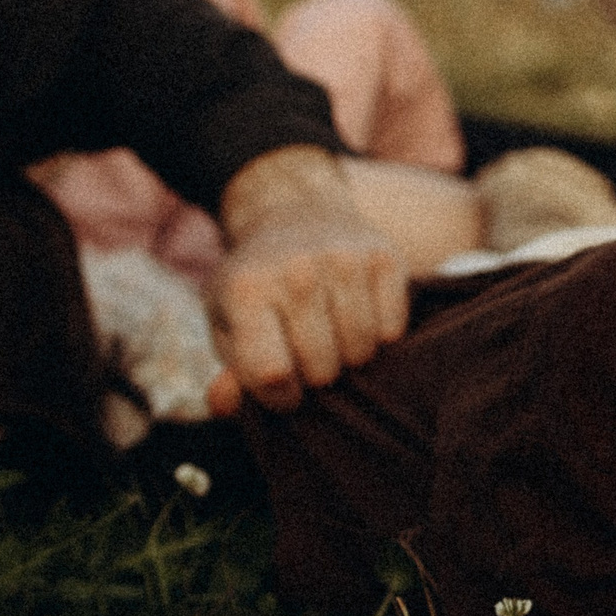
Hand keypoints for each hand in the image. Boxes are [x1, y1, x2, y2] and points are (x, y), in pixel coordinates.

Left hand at [201, 147, 408, 413]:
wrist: (298, 212)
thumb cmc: (259, 286)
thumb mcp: (228, 323)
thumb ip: (229, 371)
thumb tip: (224, 403)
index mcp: (246, 289)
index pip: (273, 374)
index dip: (280, 397)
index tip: (281, 385)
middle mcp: (296, 270)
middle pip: (321, 369)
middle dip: (314, 375)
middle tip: (306, 351)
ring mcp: (344, 260)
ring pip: (360, 352)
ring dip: (348, 358)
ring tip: (332, 335)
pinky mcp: (385, 257)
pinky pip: (392, 331)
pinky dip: (379, 336)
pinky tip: (359, 315)